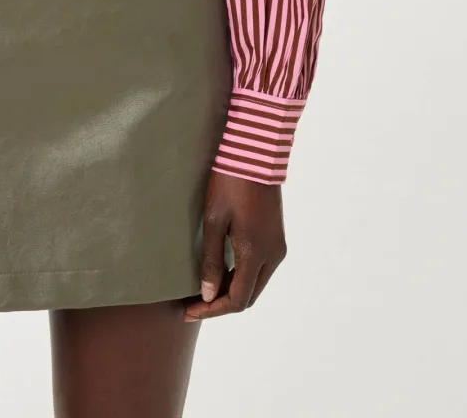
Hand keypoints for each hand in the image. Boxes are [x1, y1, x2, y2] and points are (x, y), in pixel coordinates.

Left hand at [183, 171, 285, 321]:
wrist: (256, 154)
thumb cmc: (230, 183)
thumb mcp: (214, 221)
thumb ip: (211, 260)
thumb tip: (207, 295)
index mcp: (256, 254)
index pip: (236, 300)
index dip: (211, 311)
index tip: (188, 311)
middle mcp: (273, 256)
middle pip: (248, 296)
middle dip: (221, 304)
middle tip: (193, 303)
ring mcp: (278, 247)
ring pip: (256, 284)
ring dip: (232, 290)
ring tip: (204, 288)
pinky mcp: (277, 237)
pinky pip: (261, 269)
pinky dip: (242, 276)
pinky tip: (222, 270)